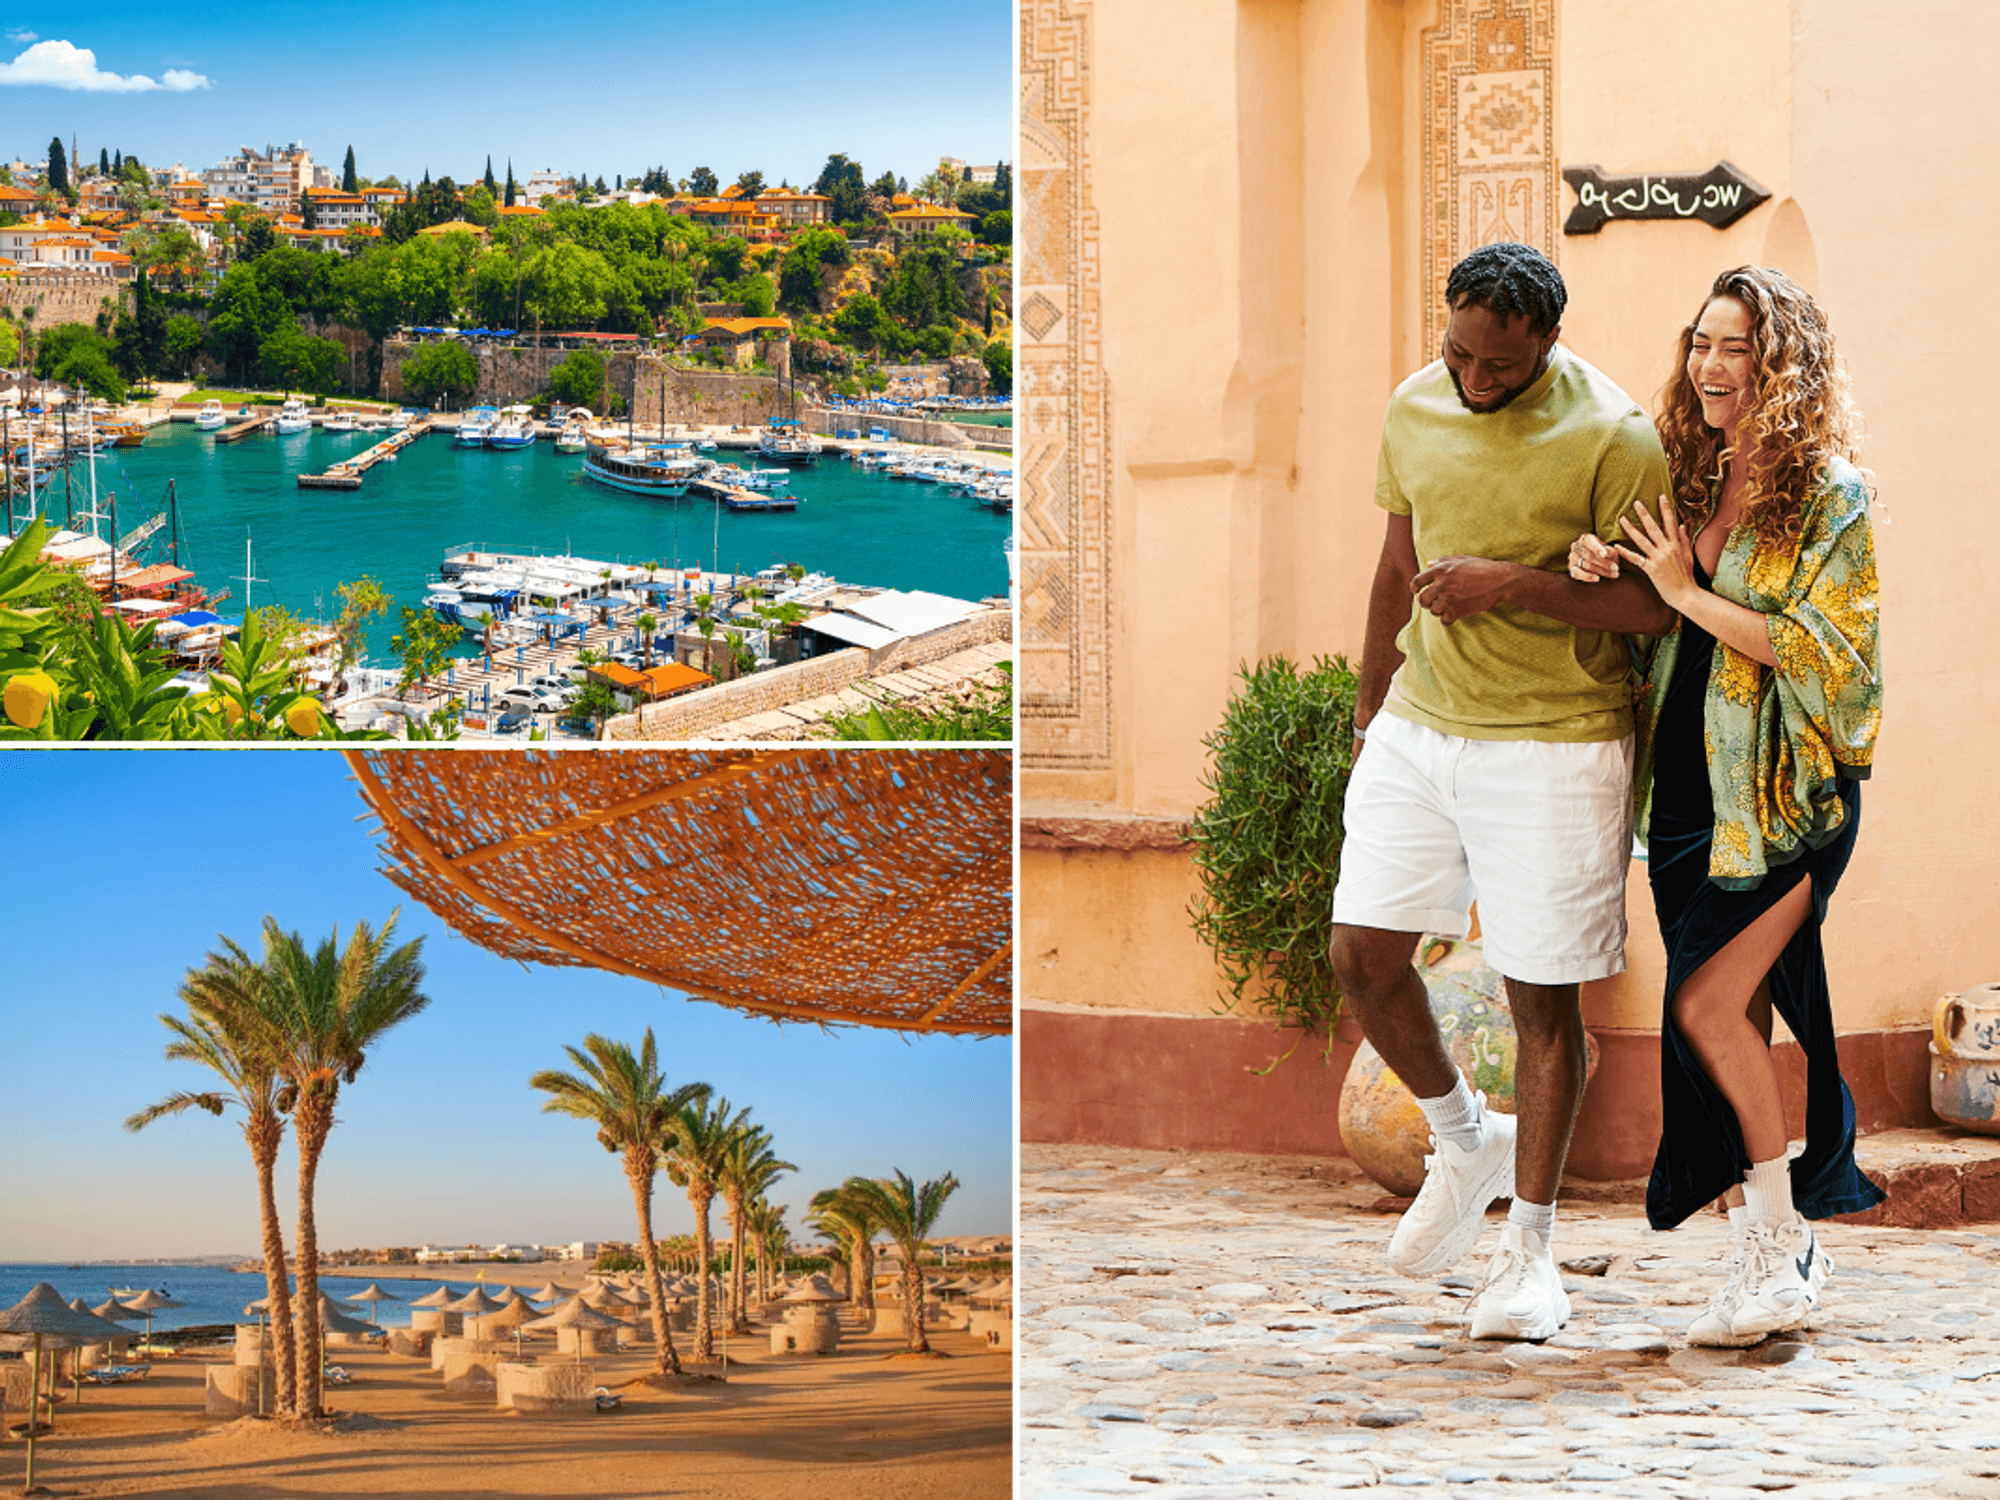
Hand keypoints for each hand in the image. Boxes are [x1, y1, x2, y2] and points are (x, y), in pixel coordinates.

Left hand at [1411, 556, 1513, 625]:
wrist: (1500, 580)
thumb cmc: (1482, 567)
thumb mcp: (1461, 559)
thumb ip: (1442, 561)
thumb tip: (1428, 564)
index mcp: (1440, 570)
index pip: (1417, 581)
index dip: (1414, 588)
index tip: (1416, 591)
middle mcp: (1442, 584)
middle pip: (1422, 600)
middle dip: (1426, 603)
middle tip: (1431, 603)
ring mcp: (1449, 598)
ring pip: (1433, 611)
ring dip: (1439, 610)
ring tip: (1448, 606)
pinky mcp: (1458, 611)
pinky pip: (1444, 620)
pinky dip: (1447, 619)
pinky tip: (1453, 614)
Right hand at [1568, 532, 1619, 582]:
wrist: (1594, 558)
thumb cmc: (1604, 552)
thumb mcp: (1609, 549)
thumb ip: (1610, 551)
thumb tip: (1607, 552)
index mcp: (1585, 538)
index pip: (1589, 542)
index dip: (1597, 548)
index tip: (1605, 554)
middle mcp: (1576, 547)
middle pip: (1589, 556)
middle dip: (1604, 563)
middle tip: (1616, 568)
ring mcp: (1572, 558)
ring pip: (1586, 565)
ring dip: (1601, 571)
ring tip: (1613, 575)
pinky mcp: (1571, 568)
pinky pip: (1578, 574)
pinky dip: (1588, 576)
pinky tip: (1597, 578)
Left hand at [1614, 494, 1698, 610]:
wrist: (1686, 594)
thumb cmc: (1687, 576)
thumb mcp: (1688, 555)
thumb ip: (1685, 539)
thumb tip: (1683, 524)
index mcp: (1677, 544)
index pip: (1671, 522)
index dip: (1666, 509)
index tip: (1661, 496)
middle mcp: (1668, 548)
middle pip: (1654, 527)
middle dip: (1645, 514)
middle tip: (1635, 502)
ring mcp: (1659, 558)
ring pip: (1642, 540)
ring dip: (1631, 529)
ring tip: (1621, 519)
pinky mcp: (1651, 569)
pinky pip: (1636, 559)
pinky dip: (1625, 552)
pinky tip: (1615, 546)